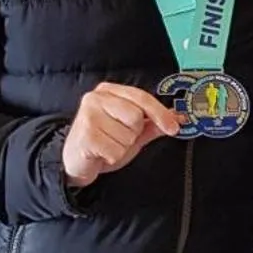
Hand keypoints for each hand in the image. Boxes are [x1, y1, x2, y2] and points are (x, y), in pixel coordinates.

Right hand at [62, 82, 179, 186]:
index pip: (142, 97)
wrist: (75, 161)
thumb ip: (152, 124)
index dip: (160, 113)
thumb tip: (177, 117)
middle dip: (133, 134)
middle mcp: (96, 98)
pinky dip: (112, 157)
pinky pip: (115, 150)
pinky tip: (101, 153)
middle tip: (117, 137)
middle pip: (136, 116)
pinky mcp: (85, 134)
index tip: (174, 127)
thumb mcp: (131, 132)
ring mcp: (89, 115)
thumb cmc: (103, 142)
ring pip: (127, 136)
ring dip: (122, 148)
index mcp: (109, 91)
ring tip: (108, 145)